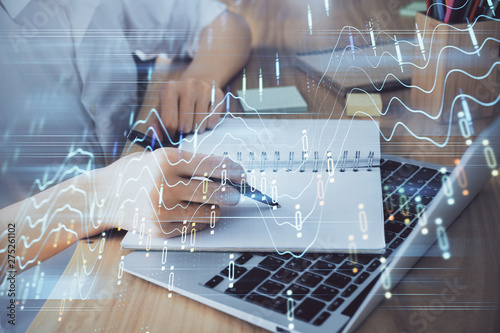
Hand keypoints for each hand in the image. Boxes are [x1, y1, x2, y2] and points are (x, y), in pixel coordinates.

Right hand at [103, 149, 244, 237]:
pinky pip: (193, 227)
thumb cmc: (134, 173)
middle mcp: (164, 184)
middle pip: (213, 191)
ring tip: (216, 205)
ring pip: (207, 213)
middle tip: (237, 194)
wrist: (102, 196)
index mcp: (166, 160)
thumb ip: (190, 163)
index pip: (211, 166)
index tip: (241, 174)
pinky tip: (194, 214)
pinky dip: (199, 222)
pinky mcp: (159, 230)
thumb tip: (226, 171)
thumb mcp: (159, 157)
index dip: (232, 171)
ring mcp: (161, 209)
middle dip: (231, 194)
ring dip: (217, 209)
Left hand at [158, 77, 223, 138]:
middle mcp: (187, 86)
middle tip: (185, 125)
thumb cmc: (177, 99)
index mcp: (169, 89)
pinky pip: (212, 121)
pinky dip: (208, 125)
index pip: (169, 123)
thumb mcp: (162, 108)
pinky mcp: (217, 94)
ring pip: (199, 124)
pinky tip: (205, 117)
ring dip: (196, 129)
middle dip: (184, 131)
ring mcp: (203, 89)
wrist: (198, 80)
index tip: (172, 131)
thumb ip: (156, 124)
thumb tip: (157, 138)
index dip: (170, 133)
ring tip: (194, 121)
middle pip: (185, 125)